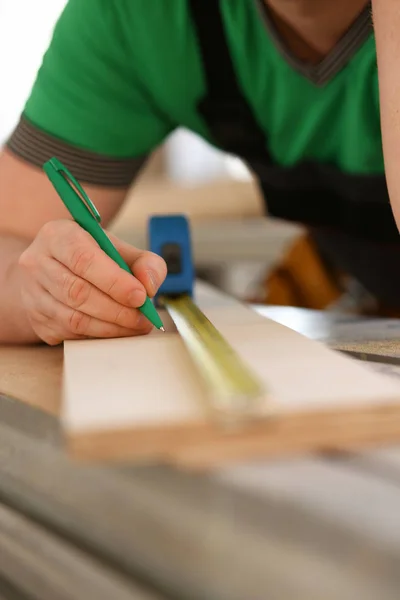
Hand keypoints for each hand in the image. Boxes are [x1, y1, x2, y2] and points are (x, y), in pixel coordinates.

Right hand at [17, 219, 166, 344]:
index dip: (115, 282)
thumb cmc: (92, 257)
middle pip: (78, 293)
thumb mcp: (119, 249)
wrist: (57, 270)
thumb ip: (144, 262)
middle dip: (117, 310)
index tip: (140, 296)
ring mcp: (32, 294)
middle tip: (144, 318)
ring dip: (111, 328)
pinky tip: (115, 329)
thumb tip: (149, 286)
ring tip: (135, 326)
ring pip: (73, 319)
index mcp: (57, 235)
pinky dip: (98, 336)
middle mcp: (37, 263)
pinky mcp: (36, 321)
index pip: (84, 260)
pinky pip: (70, 335)